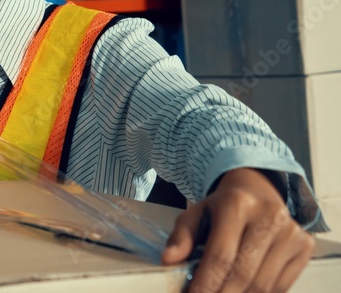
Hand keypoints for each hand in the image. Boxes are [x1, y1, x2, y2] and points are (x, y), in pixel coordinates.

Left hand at [162, 168, 314, 292]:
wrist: (258, 190)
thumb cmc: (222, 207)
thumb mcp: (196, 214)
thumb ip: (181, 237)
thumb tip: (168, 260)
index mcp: (237, 204)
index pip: (220, 255)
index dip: (205, 284)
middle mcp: (269, 216)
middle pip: (243, 273)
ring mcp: (291, 232)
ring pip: (263, 284)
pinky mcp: (305, 246)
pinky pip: (281, 285)